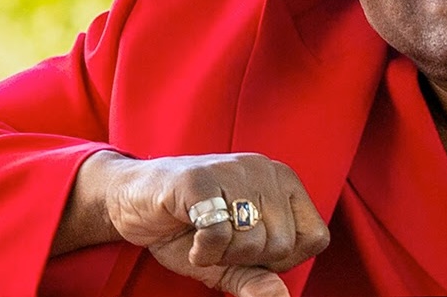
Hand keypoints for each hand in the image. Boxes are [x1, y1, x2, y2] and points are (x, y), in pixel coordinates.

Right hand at [104, 152, 328, 296]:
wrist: (132, 200)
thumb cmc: (187, 226)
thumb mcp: (229, 259)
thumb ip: (258, 278)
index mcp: (284, 181)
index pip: (315, 237)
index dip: (282, 259)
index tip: (251, 250)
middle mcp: (266, 169)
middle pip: (282, 244)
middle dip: (246, 258)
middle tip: (220, 241)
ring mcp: (234, 169)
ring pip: (253, 240)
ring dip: (222, 254)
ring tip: (205, 235)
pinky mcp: (200, 178)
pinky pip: (219, 233)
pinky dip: (201, 250)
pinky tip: (191, 238)